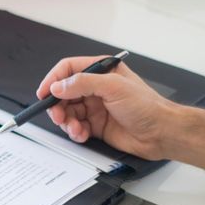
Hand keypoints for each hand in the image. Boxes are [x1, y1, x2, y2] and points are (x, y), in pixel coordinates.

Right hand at [37, 56, 178, 159]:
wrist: (161, 133)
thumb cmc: (147, 106)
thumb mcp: (113, 87)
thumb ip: (83, 83)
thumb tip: (59, 85)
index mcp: (101, 71)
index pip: (69, 69)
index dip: (53, 80)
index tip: (44, 93)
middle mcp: (96, 88)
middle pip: (64, 93)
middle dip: (57, 105)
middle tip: (58, 116)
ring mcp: (96, 107)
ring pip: (68, 112)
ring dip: (67, 121)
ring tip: (74, 128)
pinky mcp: (96, 125)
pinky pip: (76, 127)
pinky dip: (75, 132)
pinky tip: (82, 134)